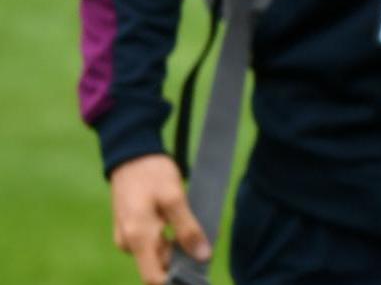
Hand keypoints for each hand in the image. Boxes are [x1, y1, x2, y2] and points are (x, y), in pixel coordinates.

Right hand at [109, 154, 210, 284]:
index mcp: (137, 239)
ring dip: (178, 246)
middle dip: (183, 258)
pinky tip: (183, 222)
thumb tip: (202, 256)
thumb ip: (187, 229)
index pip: (154, 278)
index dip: (177, 280)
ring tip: (197, 227)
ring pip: (158, 253)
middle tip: (206, 241)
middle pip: (159, 266)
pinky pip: (153, 242)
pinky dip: (170, 236)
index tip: (199, 272)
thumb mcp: (175, 198)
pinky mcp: (131, 229)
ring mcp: (128, 237)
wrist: (131, 154)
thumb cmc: (152, 173)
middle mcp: (128, 244)